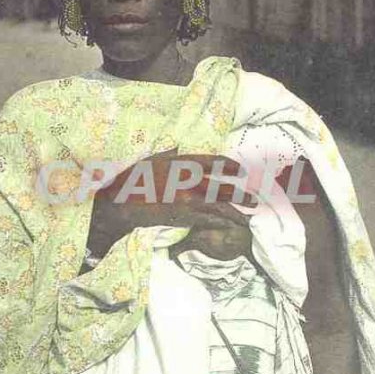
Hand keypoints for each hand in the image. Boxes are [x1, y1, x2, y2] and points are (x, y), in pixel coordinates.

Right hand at [88, 149, 253, 257]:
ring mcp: (185, 200)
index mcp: (181, 163)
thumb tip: (182, 148)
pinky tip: (229, 225)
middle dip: (239, 194)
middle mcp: (187, 180)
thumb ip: (170, 154)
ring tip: (248, 216)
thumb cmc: (133, 179)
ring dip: (235, 212)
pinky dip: (219, 223)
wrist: (121, 204)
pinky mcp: (181, 216)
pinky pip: (206, 220)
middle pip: (220, 187)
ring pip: (217, 206)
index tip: (241, 171)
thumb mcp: (152, 159)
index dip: (230, 166)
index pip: (213, 162)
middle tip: (253, 199)